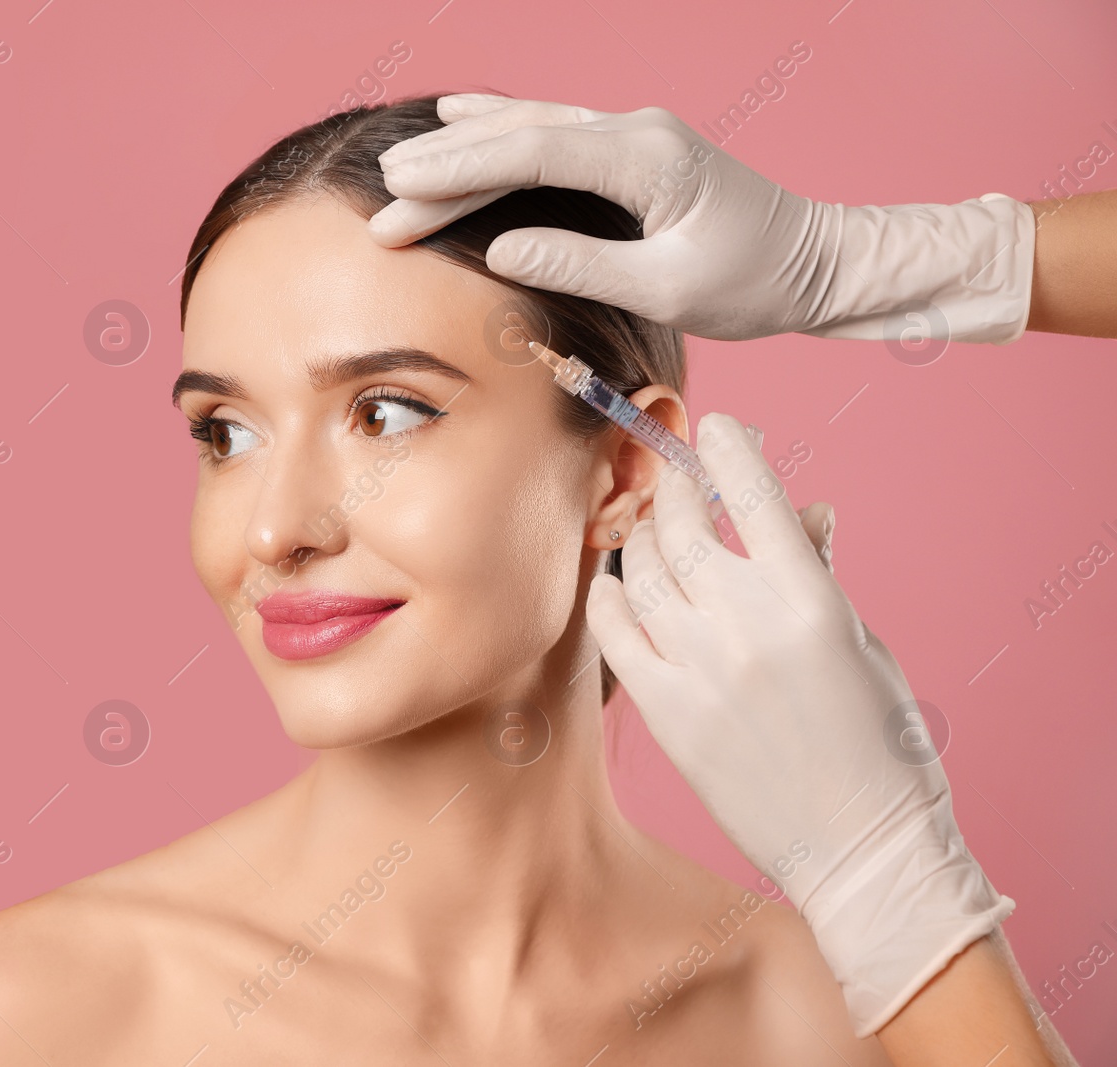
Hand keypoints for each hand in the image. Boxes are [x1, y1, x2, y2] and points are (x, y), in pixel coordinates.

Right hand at [370, 95, 1033, 343]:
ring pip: (532, 127)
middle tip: (384, 198)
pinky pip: (552, 132)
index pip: (533, 154)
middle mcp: (637, 132)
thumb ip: (582, 263)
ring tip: (402, 163)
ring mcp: (634, 135)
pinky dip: (501, 130)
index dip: (461, 170)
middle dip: (447, 168)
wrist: (817, 261)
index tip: (403, 189)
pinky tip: (464, 119)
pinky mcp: (632, 151)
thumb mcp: (669, 289)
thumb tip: (501, 247)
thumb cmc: (753, 282)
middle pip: (521, 138)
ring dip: (465, 148)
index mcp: (647, 160)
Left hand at [585, 413, 1013, 1037]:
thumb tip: (801, 509)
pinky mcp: (664, 711)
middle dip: (673, 486)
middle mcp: (745, 624)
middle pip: (682, 524)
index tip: (717, 429)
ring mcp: (697, 667)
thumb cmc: (879, 743)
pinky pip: (613, 631)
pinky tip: (615, 583)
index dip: (729, 449)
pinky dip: (609, 596)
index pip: (754, 494)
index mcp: (808, 599)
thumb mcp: (861, 643)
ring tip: (649, 527)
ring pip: (641, 569)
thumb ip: (816, 572)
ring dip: (641, 536)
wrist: (860, 847)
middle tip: (670, 471)